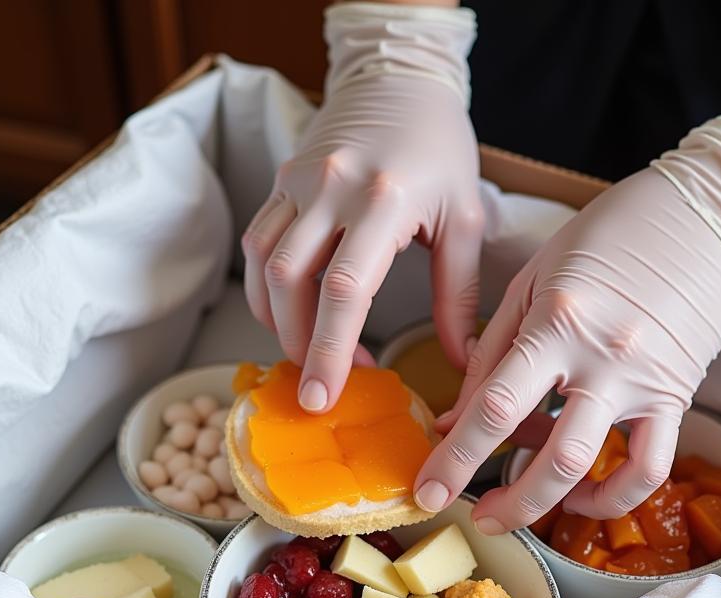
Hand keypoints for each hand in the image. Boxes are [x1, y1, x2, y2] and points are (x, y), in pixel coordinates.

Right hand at [241, 3, 482, 413]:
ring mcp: (298, 182)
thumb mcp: (463, 219)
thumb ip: (459, 295)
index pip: (346, 289)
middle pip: (293, 283)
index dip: (330, 349)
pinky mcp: (281, 180)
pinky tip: (286, 314)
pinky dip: (265, 288)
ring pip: (264, 265)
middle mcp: (331, 188)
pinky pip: (257, 242)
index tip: (323, 395)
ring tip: (304, 354)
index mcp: (383, 199)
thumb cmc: (439, 149)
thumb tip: (461, 361)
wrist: (398, 78)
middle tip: (317, 389)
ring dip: (276, 321)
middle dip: (298, 345)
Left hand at [413, 117, 720, 531]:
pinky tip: (581, 493)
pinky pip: (650, 467)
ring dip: (549, 504)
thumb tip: (452, 421)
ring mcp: (642, 382)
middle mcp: (600, 358)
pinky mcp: (677, 397)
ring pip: (596, 467)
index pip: (494, 406)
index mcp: (555, 323)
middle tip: (476, 518)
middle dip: (504, 502)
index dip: (455, 457)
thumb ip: (489, 353)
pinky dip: (614, 495)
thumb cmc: (607, 238)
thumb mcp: (531, 281)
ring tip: (520, 509)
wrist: (705, 213)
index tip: (427, 490)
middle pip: (546, 454)